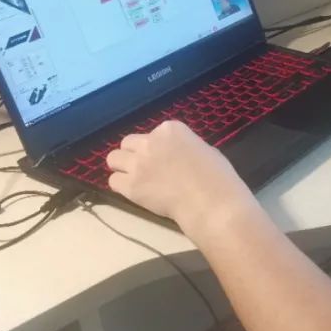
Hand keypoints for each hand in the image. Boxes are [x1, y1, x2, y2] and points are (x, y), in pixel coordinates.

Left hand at [107, 120, 251, 234]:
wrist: (209, 201)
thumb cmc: (216, 175)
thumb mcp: (203, 149)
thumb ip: (183, 148)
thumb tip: (175, 157)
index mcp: (170, 129)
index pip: (152, 133)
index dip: (157, 147)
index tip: (167, 159)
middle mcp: (149, 142)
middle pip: (127, 143)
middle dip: (134, 154)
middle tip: (147, 168)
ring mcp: (138, 164)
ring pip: (113, 159)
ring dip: (123, 167)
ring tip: (136, 179)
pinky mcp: (130, 186)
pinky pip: (113, 181)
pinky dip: (122, 186)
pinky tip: (135, 192)